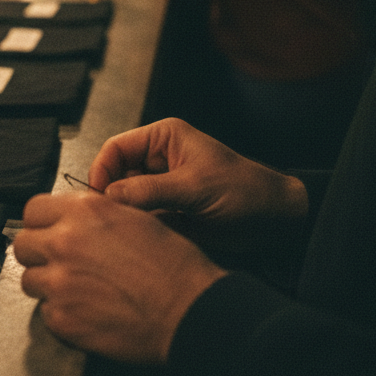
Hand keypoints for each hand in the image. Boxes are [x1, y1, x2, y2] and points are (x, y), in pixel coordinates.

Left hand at [14, 192, 225, 362]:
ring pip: (30, 280)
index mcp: (84, 212)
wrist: (190, 311)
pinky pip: (46, 313)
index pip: (33, 210)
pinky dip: (62, 314)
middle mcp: (64, 242)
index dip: (41, 223)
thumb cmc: (174, 267)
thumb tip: (71, 219)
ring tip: (78, 291)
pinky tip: (87, 312)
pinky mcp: (62, 318)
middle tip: (61, 264)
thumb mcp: (135, 218)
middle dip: (39, 254)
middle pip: (23, 245)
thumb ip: (93, 215)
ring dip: (48, 285)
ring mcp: (59, 282)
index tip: (49, 233)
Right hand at [90, 117, 308, 248]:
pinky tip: (146, 237)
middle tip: (113, 219)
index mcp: (163, 139)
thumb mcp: (196, 188)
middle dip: (112, 196)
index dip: (102, 171)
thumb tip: (109, 195)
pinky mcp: (166, 210)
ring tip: (134, 229)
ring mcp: (161, 186)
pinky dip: (139, 228)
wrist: (277, 222)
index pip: (115, 149)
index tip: (98, 198)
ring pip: (125, 199)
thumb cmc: (247, 192)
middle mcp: (157, 160)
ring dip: (126, 215)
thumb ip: (150, 191)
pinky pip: (140, 218)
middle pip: (115, 175)